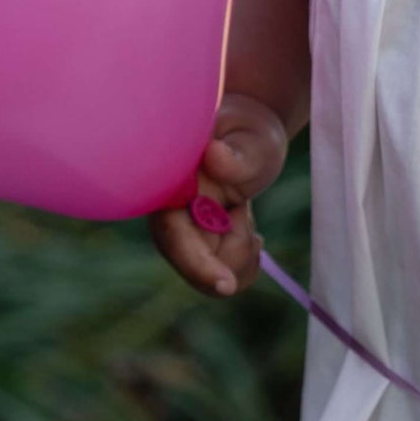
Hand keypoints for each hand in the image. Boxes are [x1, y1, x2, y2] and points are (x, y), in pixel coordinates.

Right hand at [149, 93, 289, 296]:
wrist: (249, 142)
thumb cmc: (248, 134)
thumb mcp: (251, 139)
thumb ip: (237, 154)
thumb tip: (215, 156)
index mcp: (169, 184)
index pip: (173, 233)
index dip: (197, 264)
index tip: (226, 286)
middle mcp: (167, 215)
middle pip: (191, 262)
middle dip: (231, 254)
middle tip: (251, 226)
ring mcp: (180, 234)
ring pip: (209, 273)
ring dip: (237, 252)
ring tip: (242, 212)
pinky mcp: (195, 247)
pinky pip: (220, 275)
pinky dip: (241, 262)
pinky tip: (243, 229)